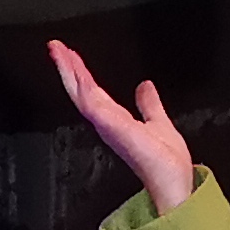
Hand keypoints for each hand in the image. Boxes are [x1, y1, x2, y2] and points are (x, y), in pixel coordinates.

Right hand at [48, 38, 198, 214]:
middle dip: (67, 68)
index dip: (80, 72)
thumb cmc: (166, 163)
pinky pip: (93, 104)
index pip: (93, 91)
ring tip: (57, 52)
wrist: (174, 181)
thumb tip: (145, 87)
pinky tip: (74, 73)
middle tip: (54, 47)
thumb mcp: (158, 122)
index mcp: (115, 120)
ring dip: (69, 72)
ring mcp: (108, 125)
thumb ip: (150, 105)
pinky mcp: (113, 127)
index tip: (69, 54)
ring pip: (82, 93)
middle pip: (81, 90)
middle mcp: (107, 122)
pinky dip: (82, 88)